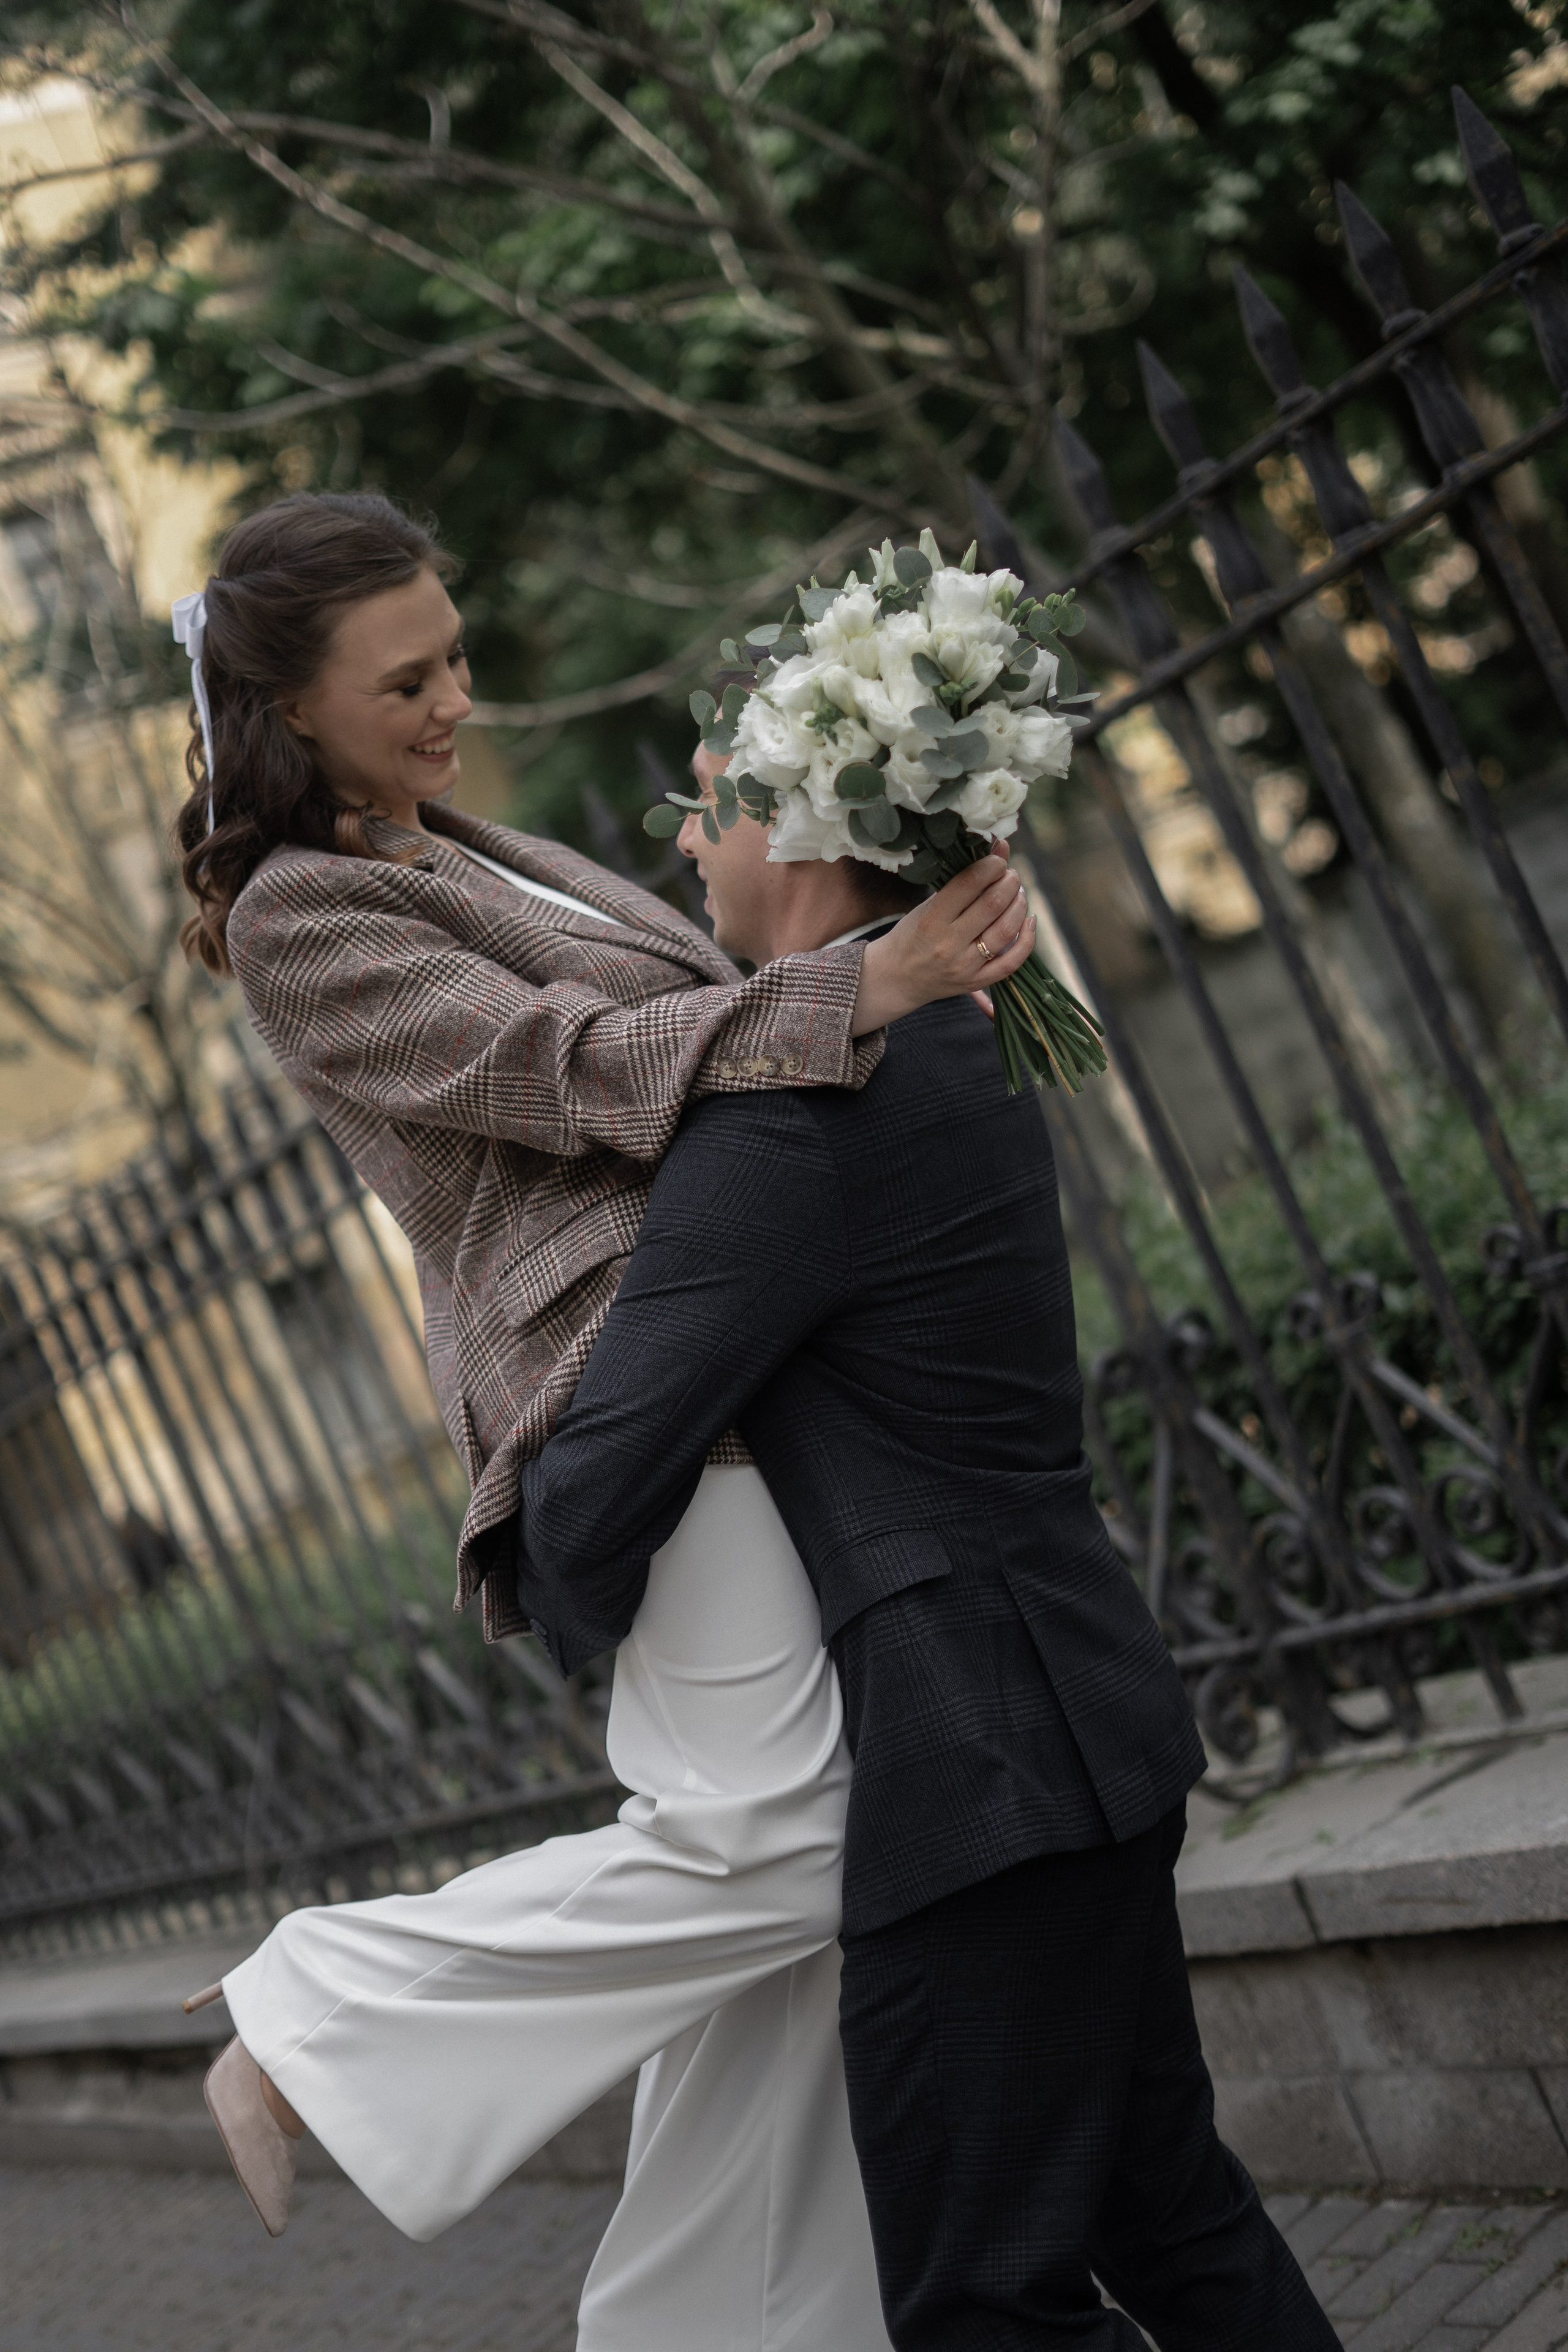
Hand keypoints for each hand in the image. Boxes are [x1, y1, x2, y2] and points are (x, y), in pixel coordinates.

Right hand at [850, 846, 1034, 1035]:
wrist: (896, 978)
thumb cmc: (911, 934)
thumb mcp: (926, 906)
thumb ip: (960, 884)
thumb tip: (999, 851)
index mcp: (931, 919)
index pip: (969, 884)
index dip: (991, 865)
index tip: (999, 857)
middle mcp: (948, 944)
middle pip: (993, 905)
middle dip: (1009, 882)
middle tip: (1011, 875)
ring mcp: (964, 966)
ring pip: (1006, 931)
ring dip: (1019, 905)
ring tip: (1018, 894)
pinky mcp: (976, 981)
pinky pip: (1012, 962)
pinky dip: (1027, 939)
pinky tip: (1029, 921)